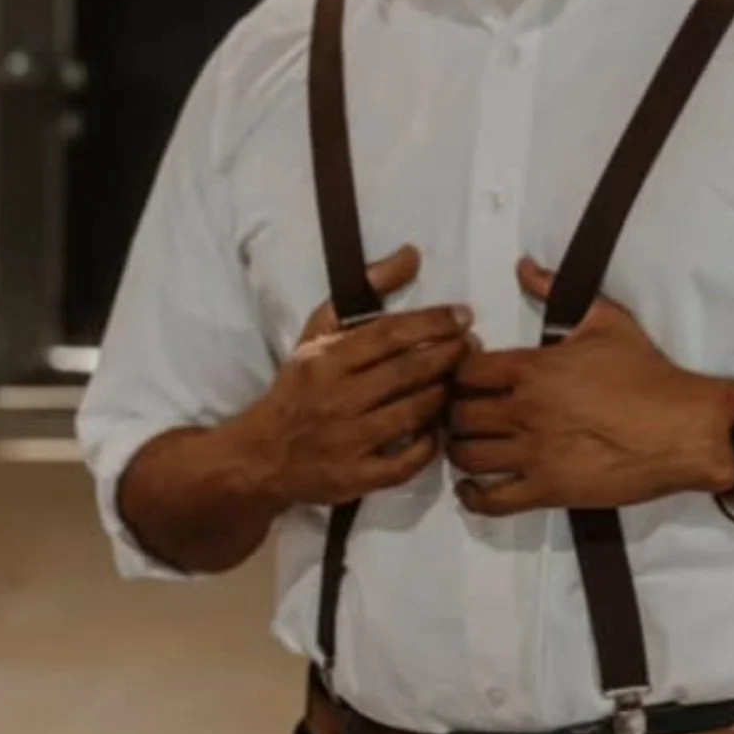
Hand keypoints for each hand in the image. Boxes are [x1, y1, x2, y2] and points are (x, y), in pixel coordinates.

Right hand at [243, 245, 472, 507]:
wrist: (262, 455)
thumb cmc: (300, 386)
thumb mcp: (319, 332)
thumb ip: (365, 291)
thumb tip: (411, 255)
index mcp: (326, 360)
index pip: (388, 335)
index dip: (431, 323)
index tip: (462, 315)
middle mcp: (336, 398)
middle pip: (405, 373)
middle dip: (447, 355)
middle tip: (472, 345)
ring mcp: (346, 441)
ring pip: (411, 414)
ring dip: (443, 394)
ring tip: (460, 380)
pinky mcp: (355, 478)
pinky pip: (405, 462)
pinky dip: (429, 445)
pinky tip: (440, 427)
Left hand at [446, 257, 733, 516]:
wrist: (686, 427)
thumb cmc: (648, 372)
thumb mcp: (606, 319)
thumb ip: (555, 290)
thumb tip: (523, 266)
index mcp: (533, 368)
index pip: (465, 371)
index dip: (458, 371)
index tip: (469, 375)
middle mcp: (525, 411)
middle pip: (458, 414)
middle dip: (454, 411)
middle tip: (464, 411)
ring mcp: (534, 454)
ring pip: (466, 456)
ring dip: (460, 450)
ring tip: (469, 444)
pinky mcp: (548, 491)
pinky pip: (491, 501)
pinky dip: (472, 496)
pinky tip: (473, 487)